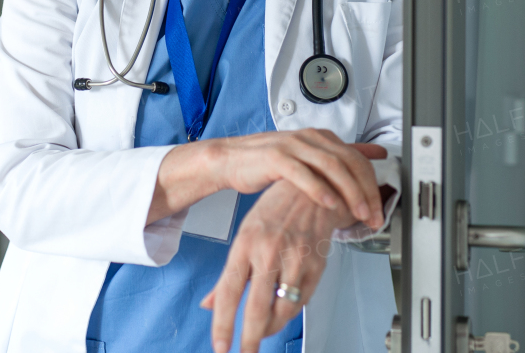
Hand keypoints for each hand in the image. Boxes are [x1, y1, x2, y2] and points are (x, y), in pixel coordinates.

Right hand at [150, 130, 383, 229]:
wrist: (231, 159)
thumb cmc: (268, 162)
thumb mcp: (308, 157)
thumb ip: (338, 157)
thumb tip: (373, 155)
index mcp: (321, 137)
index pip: (358, 158)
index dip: (373, 184)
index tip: (379, 208)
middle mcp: (311, 137)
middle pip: (349, 162)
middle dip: (366, 191)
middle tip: (373, 215)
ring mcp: (294, 145)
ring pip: (331, 166)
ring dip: (349, 192)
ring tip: (357, 213)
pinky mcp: (276, 157)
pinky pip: (303, 173)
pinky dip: (319, 188)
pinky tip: (329, 203)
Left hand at [200, 179, 351, 352]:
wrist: (313, 189)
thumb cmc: (275, 211)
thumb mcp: (244, 235)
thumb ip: (228, 274)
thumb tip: (208, 305)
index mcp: (245, 243)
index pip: (228, 291)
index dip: (222, 324)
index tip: (220, 347)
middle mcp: (269, 252)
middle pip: (256, 308)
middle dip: (248, 340)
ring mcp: (295, 259)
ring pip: (282, 311)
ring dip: (269, 329)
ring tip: (260, 333)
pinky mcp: (317, 266)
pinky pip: (301, 302)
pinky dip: (288, 314)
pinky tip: (280, 314)